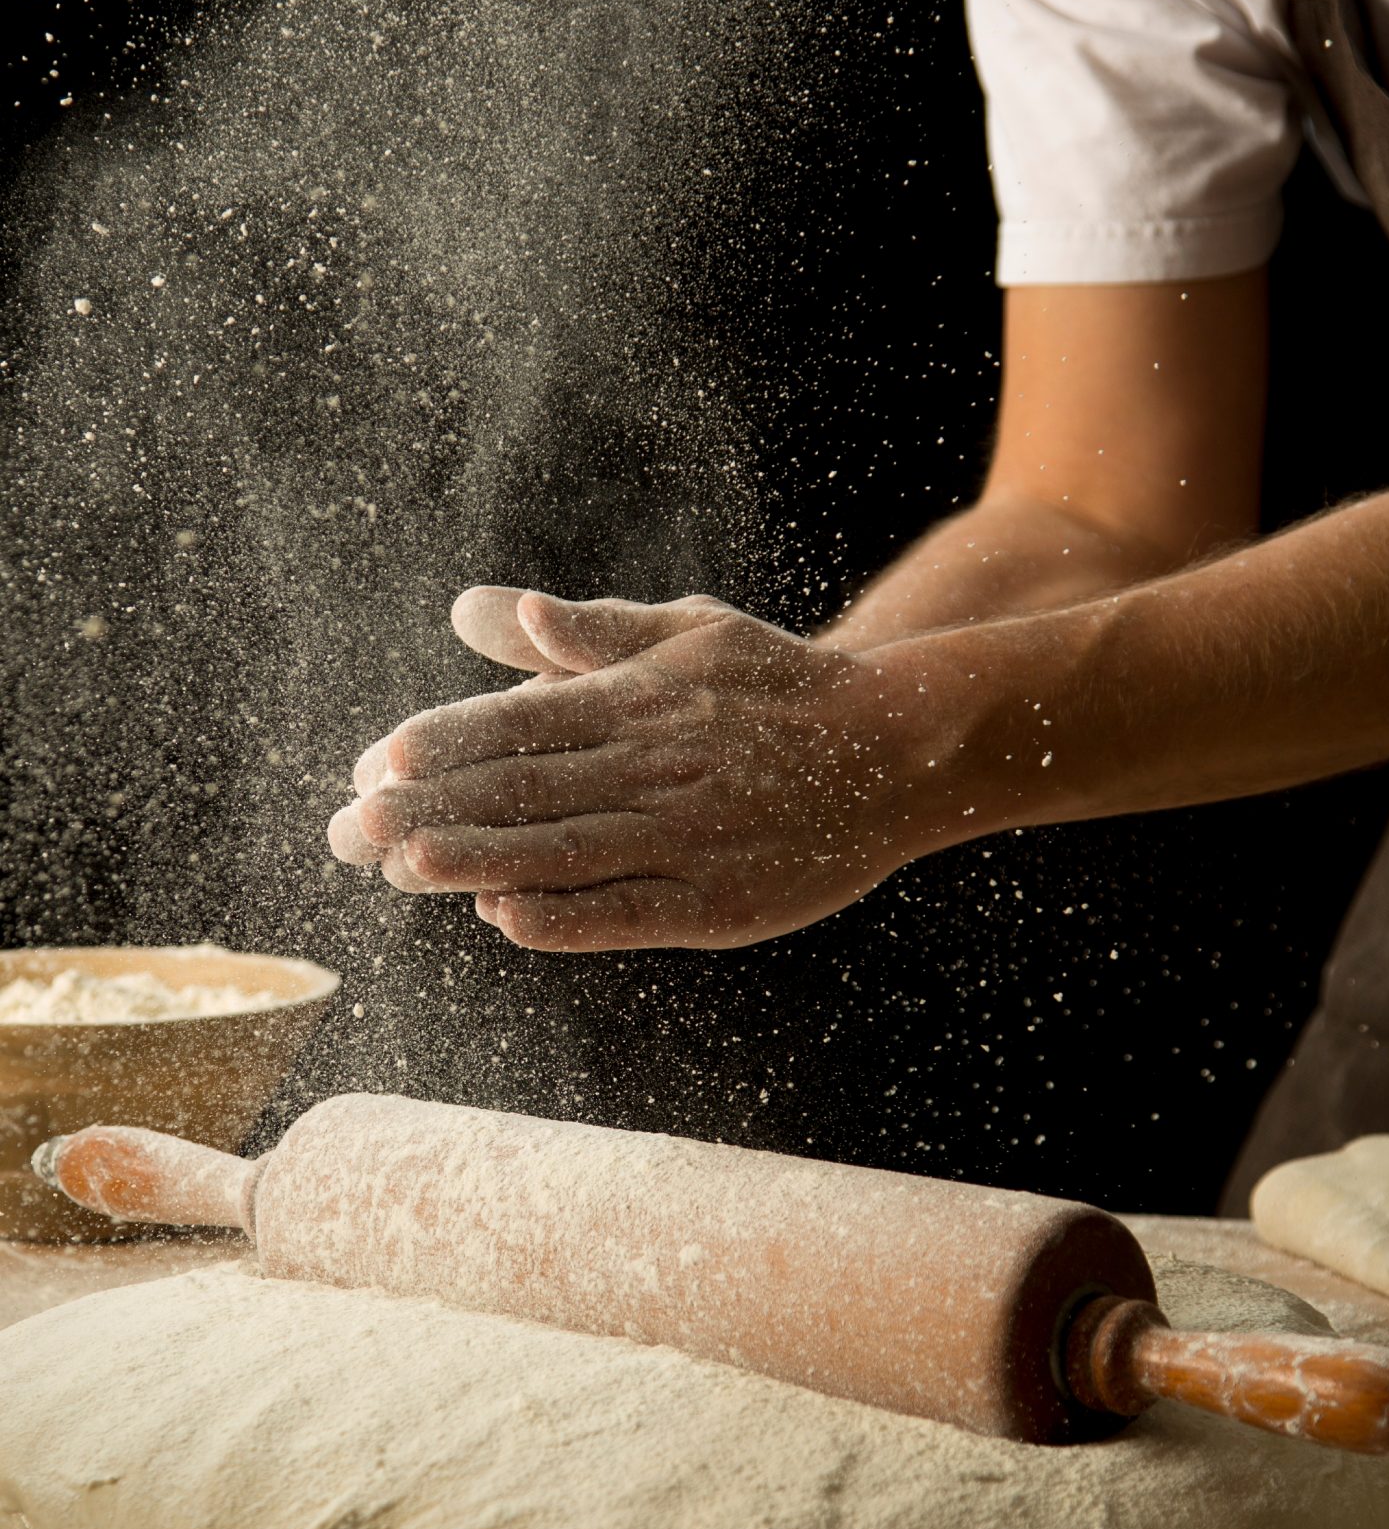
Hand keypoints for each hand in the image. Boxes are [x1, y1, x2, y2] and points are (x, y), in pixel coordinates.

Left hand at [327, 586, 924, 950]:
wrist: (898, 748)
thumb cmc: (781, 688)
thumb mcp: (690, 632)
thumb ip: (593, 631)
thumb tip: (495, 610)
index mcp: (641, 699)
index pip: (520, 723)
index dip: (443, 744)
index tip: (373, 763)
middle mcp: (655, 765)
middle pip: (525, 789)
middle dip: (431, 808)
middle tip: (348, 829)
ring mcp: (687, 836)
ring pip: (565, 849)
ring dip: (478, 858)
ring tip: (401, 866)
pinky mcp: (718, 902)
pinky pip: (629, 912)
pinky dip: (566, 914)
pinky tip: (503, 917)